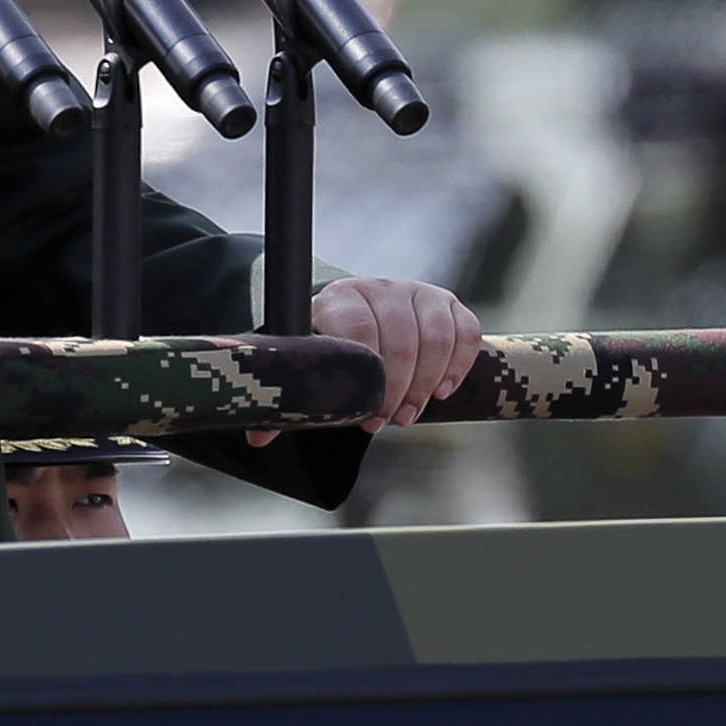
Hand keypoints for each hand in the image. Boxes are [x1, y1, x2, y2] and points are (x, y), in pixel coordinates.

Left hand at [300, 274, 481, 430]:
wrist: (355, 316)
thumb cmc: (330, 350)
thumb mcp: (309, 366)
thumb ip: (290, 397)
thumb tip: (260, 437)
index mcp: (338, 299)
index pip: (357, 327)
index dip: (367, 374)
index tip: (365, 414)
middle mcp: (378, 288)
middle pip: (400, 336)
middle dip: (399, 386)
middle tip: (390, 420)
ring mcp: (415, 291)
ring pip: (436, 335)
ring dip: (427, 382)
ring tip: (411, 412)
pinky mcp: (445, 303)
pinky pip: (465, 330)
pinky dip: (458, 364)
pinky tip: (442, 391)